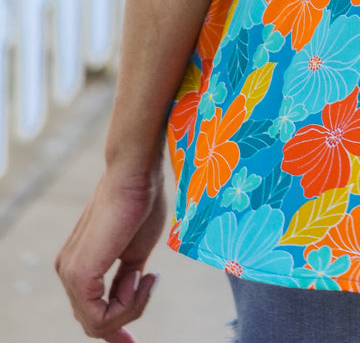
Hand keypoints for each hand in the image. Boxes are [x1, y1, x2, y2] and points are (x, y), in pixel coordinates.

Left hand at [55, 162, 166, 341]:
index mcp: (79, 264)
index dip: (114, 329)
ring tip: (147, 272)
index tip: (131, 341)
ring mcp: (70, 273)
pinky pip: (99, 316)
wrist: (136, 174)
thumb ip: (127, 278)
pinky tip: (139, 275)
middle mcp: (67, 271)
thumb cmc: (141, 203)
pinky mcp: (79, 274)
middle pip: (95, 322)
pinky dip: (127, 305)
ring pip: (97, 323)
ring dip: (131, 306)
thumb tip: (131, 299)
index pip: (90, 313)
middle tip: (152, 283)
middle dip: (127, 316)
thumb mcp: (135, 252)